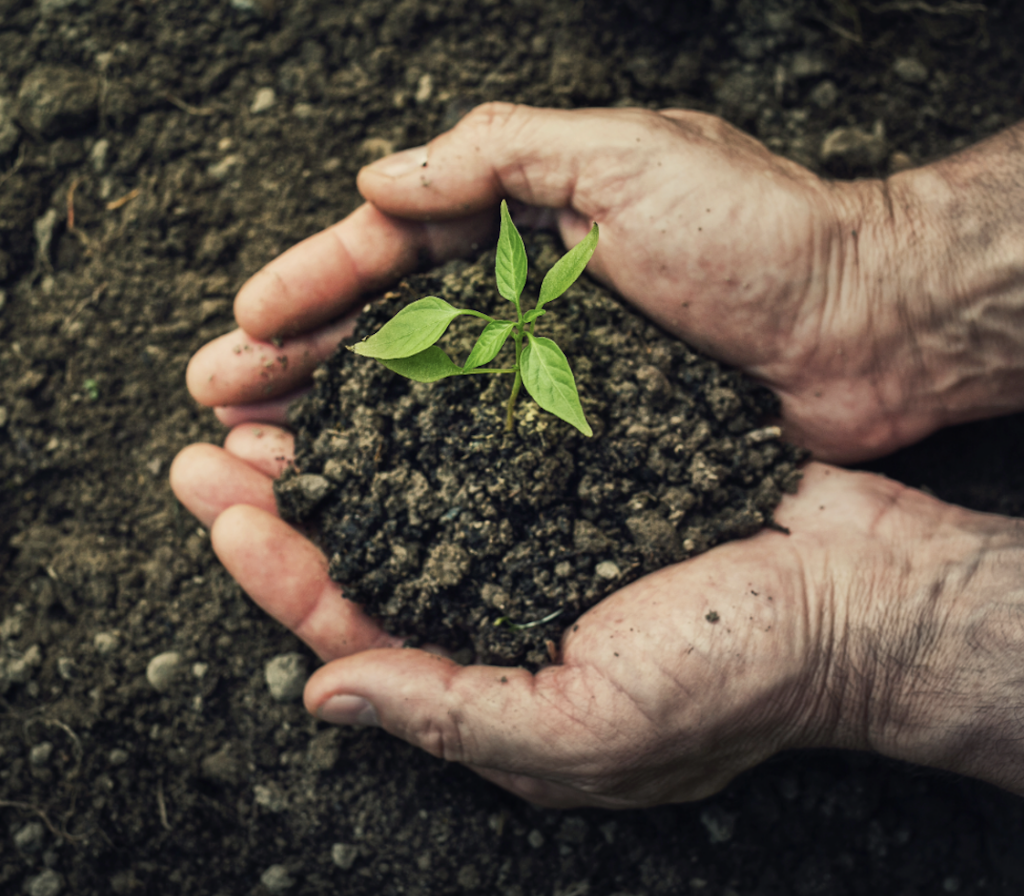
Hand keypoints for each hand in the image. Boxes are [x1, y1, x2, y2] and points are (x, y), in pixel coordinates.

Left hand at [171, 433, 1023, 805]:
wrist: (852, 592)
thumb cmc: (735, 675)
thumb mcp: (586, 728)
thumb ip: (449, 714)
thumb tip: (322, 699)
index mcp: (489, 675)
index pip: (356, 627)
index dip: (280, 572)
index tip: (221, 509)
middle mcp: (501, 599)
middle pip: (368, 547)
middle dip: (282, 499)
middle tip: (206, 444)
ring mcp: (540, 528)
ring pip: (413, 484)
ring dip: (341, 442)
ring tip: (270, 396)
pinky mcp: (580, 467)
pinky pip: (484, 437)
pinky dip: (429, 405)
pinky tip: (386, 367)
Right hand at [184, 104, 1023, 462]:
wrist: (863, 326)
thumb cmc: (758, 232)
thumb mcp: (623, 154)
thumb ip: (499, 153)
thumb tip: (378, 178)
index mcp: (522, 226)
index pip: (391, 248)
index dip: (315, 284)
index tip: (248, 319)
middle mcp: (522, 302)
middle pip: (386, 330)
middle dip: (298, 359)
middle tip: (217, 396)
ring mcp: (548, 375)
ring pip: (419, 397)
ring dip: (336, 418)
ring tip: (257, 446)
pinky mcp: (581, 438)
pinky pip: (481, 451)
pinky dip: (420, 467)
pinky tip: (365, 491)